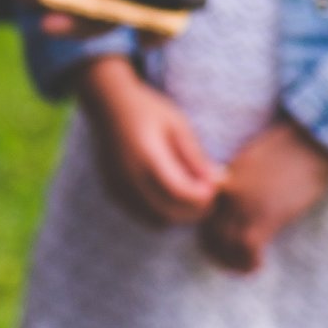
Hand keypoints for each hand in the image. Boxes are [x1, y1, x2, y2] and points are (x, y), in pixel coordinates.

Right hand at [77, 55, 221, 227]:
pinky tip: (171, 195)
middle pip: (168, 213)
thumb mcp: (178, 125)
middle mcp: (129, 178)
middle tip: (209, 198)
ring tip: (191, 197)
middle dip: (193, 212)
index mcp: (148, 157)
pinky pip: (141, 215)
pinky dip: (160, 212)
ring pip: (154, 221)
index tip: (216, 188)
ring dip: (177, 216)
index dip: (202, 197)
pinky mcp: (113, 193)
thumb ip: (195, 155)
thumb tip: (218, 181)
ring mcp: (119, 188)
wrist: (108, 106)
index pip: (180, 192)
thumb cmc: (148, 110)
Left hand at [200, 116, 327, 272]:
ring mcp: (245, 205)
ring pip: (226, 245)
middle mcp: (229, 193)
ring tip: (243, 267)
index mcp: (224, 179)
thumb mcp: (252, 161)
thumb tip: (237, 205)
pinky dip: (249, 262)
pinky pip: (247, 248)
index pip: (203, 215)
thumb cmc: (290, 149)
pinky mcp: (265, 216)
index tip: (218, 245)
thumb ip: (238, 181)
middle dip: (218, 251)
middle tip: (229, 263)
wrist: (313, 140)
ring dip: (233, 261)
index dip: (209, 234)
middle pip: (211, 232)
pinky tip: (256, 267)